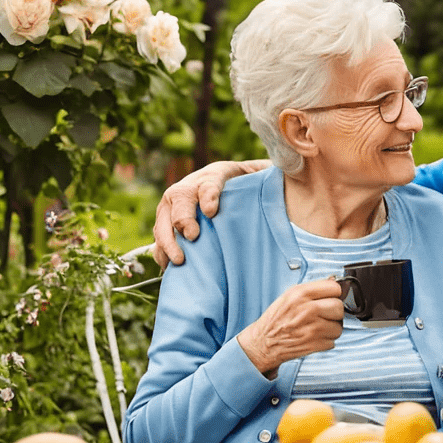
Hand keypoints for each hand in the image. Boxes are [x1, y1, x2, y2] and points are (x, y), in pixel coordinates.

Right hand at [153, 160, 267, 267]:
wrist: (226, 185)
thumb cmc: (243, 187)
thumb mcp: (254, 181)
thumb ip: (263, 184)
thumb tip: (283, 186)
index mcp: (213, 176)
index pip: (209, 183)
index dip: (209, 196)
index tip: (212, 211)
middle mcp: (188, 187)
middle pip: (180, 200)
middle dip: (184, 219)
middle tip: (193, 236)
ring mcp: (173, 204)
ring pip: (164, 219)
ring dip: (169, 240)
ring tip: (179, 260)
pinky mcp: (166, 221)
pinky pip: (159, 236)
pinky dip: (161, 251)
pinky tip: (168, 265)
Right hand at [236, 278, 345, 375]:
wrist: (262, 342)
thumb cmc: (275, 320)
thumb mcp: (289, 296)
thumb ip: (312, 289)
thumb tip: (333, 282)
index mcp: (301, 294)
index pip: (335, 288)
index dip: (334, 293)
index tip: (331, 297)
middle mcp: (308, 309)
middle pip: (339, 307)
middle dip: (334, 311)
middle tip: (325, 314)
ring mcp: (313, 328)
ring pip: (338, 326)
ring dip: (331, 328)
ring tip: (318, 326)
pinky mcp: (315, 344)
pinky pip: (332, 341)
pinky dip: (326, 341)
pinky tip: (314, 337)